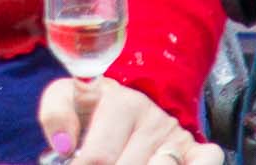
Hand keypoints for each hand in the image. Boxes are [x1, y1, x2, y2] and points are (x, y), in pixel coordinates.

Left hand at [39, 77, 221, 164]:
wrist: (136, 99)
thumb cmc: (95, 107)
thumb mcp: (68, 97)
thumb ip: (55, 114)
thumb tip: (64, 146)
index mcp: (120, 102)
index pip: (98, 156)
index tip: (78, 164)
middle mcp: (152, 119)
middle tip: (105, 162)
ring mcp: (176, 137)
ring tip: (126, 162)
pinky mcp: (199, 152)